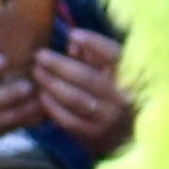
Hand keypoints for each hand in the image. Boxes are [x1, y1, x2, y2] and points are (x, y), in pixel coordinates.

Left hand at [28, 30, 128, 151]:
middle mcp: (122, 98)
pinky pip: (67, 118)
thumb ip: (94, 57)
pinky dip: (52, 106)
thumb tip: (72, 43)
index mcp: (131, 77)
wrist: (126, 135)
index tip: (73, 34)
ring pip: (75, 99)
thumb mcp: (113, 72)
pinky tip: (41, 95)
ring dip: (52, 84)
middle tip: (40, 55)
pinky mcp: (92, 134)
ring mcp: (107, 118)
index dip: (95, 43)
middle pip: (88, 78)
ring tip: (37, 72)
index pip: (115, 56)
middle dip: (60, 65)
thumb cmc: (115, 94)